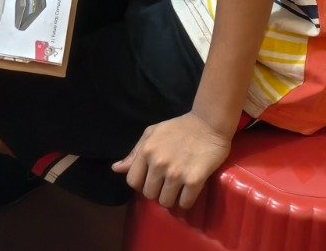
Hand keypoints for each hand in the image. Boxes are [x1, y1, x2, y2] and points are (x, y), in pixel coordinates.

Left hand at [112, 113, 231, 209]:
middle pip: (149, 194)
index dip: (141, 184)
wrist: (209, 123)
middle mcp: (159, 164)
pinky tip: (188, 193)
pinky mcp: (194, 179)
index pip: (133, 182)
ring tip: (178, 190)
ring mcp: (176, 173)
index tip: (152, 180)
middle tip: (167, 185)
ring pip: (166, 202)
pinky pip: (185, 203)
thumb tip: (116, 169)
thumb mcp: (152, 133)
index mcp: (146, 151)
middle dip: (157, 192)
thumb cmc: (179, 127)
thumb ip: (135, 152)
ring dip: (172, 199)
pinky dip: (185, 202)